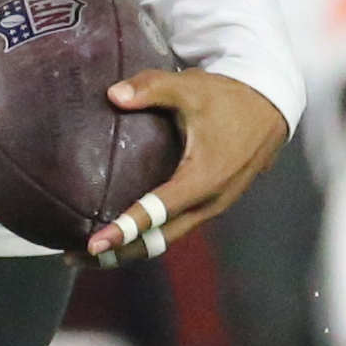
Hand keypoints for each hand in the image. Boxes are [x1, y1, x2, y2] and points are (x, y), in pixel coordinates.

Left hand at [86, 68, 288, 265]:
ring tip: (87, 255)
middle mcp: (209, 202)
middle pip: (159, 240)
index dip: (126, 229)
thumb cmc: (229, 98)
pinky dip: (145, 237)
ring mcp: (211, 208)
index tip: (94, 243)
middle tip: (74, 257)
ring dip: (129, 250)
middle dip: (118, 253)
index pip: (159, 212)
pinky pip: (174, 229)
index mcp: (204, 178)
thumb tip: (112, 95)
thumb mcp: (191, 88)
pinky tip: (118, 234)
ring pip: (166, 240)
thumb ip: (152, 88)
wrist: (271, 108)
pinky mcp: (208, 205)